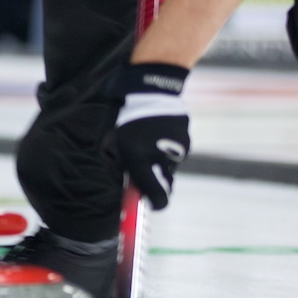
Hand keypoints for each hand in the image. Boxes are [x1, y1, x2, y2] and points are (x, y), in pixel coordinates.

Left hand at [109, 63, 190, 208]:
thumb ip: (119, 171)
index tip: (151, 206)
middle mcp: (159, 156)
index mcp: (138, 158)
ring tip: (150, 144)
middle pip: (165, 185)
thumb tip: (129, 191)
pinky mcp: (186, 141)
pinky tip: (159, 135)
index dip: (154, 204)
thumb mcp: (111, 147)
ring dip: (159, 164)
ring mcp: (176, 148)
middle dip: (155, 184)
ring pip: (169, 169)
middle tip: (145, 173)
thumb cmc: (124, 121)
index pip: (155, 195)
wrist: (150, 91)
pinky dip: (167, 151)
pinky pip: (175, 155)